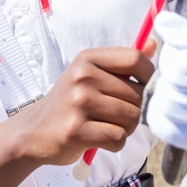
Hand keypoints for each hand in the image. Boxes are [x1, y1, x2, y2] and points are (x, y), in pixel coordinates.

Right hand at [12, 46, 154, 165]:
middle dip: (136, 111)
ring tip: (107, 127)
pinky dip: (115, 143)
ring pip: (132, 118)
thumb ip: (122, 63)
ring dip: (126, 128)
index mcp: (88, 59)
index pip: (135, 59)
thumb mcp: (90, 75)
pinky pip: (118, 138)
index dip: (150, 77)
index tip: (144, 90)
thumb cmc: (69, 103)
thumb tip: (153, 43)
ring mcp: (78, 103)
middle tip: (116, 117)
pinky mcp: (76, 130)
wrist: (33, 132)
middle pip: (138, 94)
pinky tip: (100, 140)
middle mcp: (82, 77)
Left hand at [147, 0, 186, 160]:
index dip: (177, 35)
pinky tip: (179, 103)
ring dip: (167, 88)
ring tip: (180, 82)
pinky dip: (165, 114)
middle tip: (179, 61)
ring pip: (173, 97)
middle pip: (182, 70)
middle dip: (172, 63)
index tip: (172, 29)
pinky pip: (169, 125)